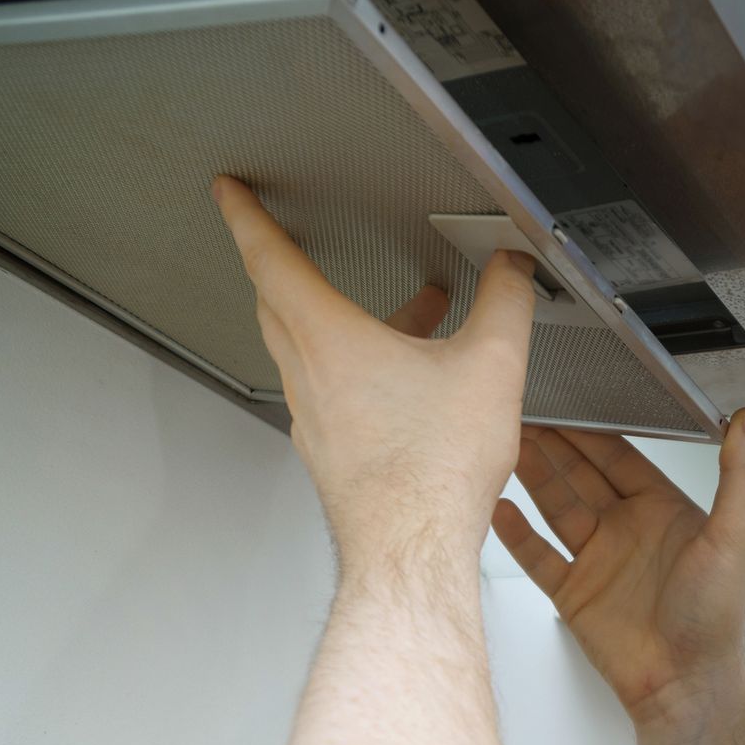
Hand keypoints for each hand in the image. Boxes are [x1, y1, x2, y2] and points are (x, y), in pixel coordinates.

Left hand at [209, 174, 538, 580]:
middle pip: (277, 304)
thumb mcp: (491, 366)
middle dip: (286, 266)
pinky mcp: (332, 454)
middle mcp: (308, 377)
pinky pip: (332, 394)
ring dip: (340, 322)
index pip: (269, 258)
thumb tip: (514, 269)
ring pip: (308, 352)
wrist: (411, 551)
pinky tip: (406, 387)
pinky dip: (356, 370)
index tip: (229, 193)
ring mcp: (314, 420)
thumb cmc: (433, 473)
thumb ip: (506, 303)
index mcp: (329, 340)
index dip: (245, 216)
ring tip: (401, 318)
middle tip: (292, 245)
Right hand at [489, 409, 744, 724]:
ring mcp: (597, 561)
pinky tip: (497, 506)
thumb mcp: (734, 536)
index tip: (567, 403)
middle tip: (521, 413)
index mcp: (663, 511)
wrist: (684, 685)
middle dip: (552, 444)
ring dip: (531, 476)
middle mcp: (627, 530)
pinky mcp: (573, 593)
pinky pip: (538, 556)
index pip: (619, 457)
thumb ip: (740, 475)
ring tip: (504, 444)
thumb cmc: (715, 618)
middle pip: (580, 475)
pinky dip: (515, 533)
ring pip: (555, 506)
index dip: (591, 431)